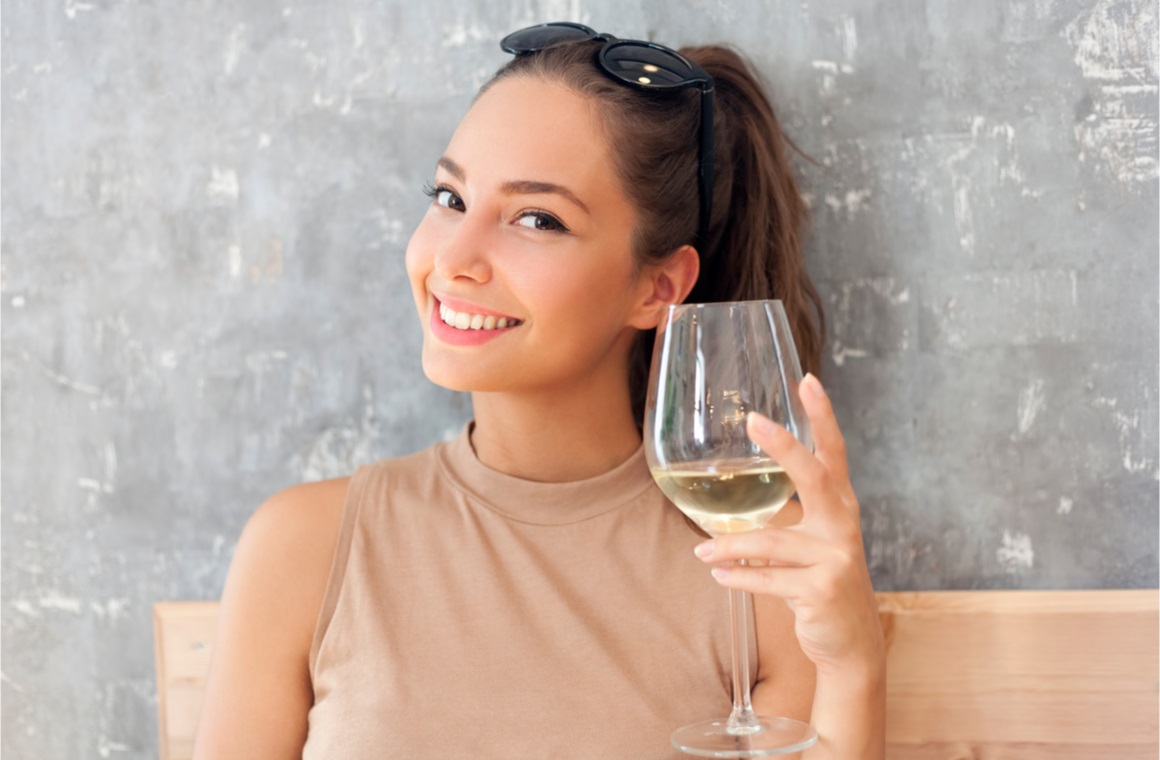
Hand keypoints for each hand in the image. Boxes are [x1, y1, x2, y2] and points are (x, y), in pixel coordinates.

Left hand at [692, 373, 883, 676]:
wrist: (849, 643)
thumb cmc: (821, 581)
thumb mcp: (812, 542)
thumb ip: (786, 515)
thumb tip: (729, 493)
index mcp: (840, 506)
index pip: (833, 453)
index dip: (823, 416)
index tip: (808, 379)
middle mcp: (843, 526)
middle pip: (814, 476)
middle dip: (785, 446)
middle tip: (753, 419)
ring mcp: (835, 559)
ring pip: (770, 541)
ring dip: (729, 545)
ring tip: (701, 550)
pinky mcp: (821, 591)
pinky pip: (766, 579)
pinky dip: (738, 577)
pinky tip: (718, 574)